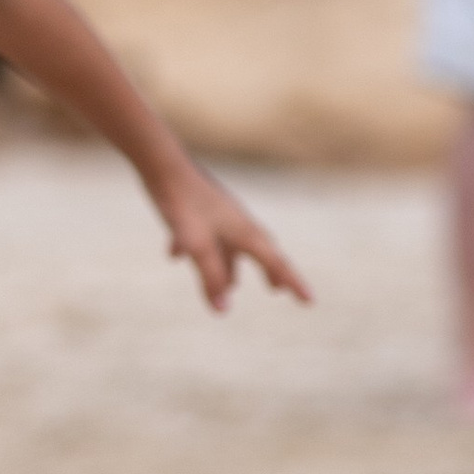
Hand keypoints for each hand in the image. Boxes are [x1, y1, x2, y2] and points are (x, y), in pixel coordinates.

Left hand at [159, 162, 312, 315]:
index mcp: (245, 232)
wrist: (162, 163)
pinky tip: (173, 254)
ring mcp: (220, 213)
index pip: (276, 263)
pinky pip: (204, 233)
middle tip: (278, 289)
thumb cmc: (182, 204)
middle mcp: (238, 222)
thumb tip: (224, 310)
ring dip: (233, 266)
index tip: (311, 301)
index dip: (293, 283)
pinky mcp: (200, 207)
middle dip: (269, 271)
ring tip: (233, 283)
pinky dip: (197, 248)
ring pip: (232, 245)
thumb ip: (211, 277)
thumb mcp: (197, 246)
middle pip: (260, 251)